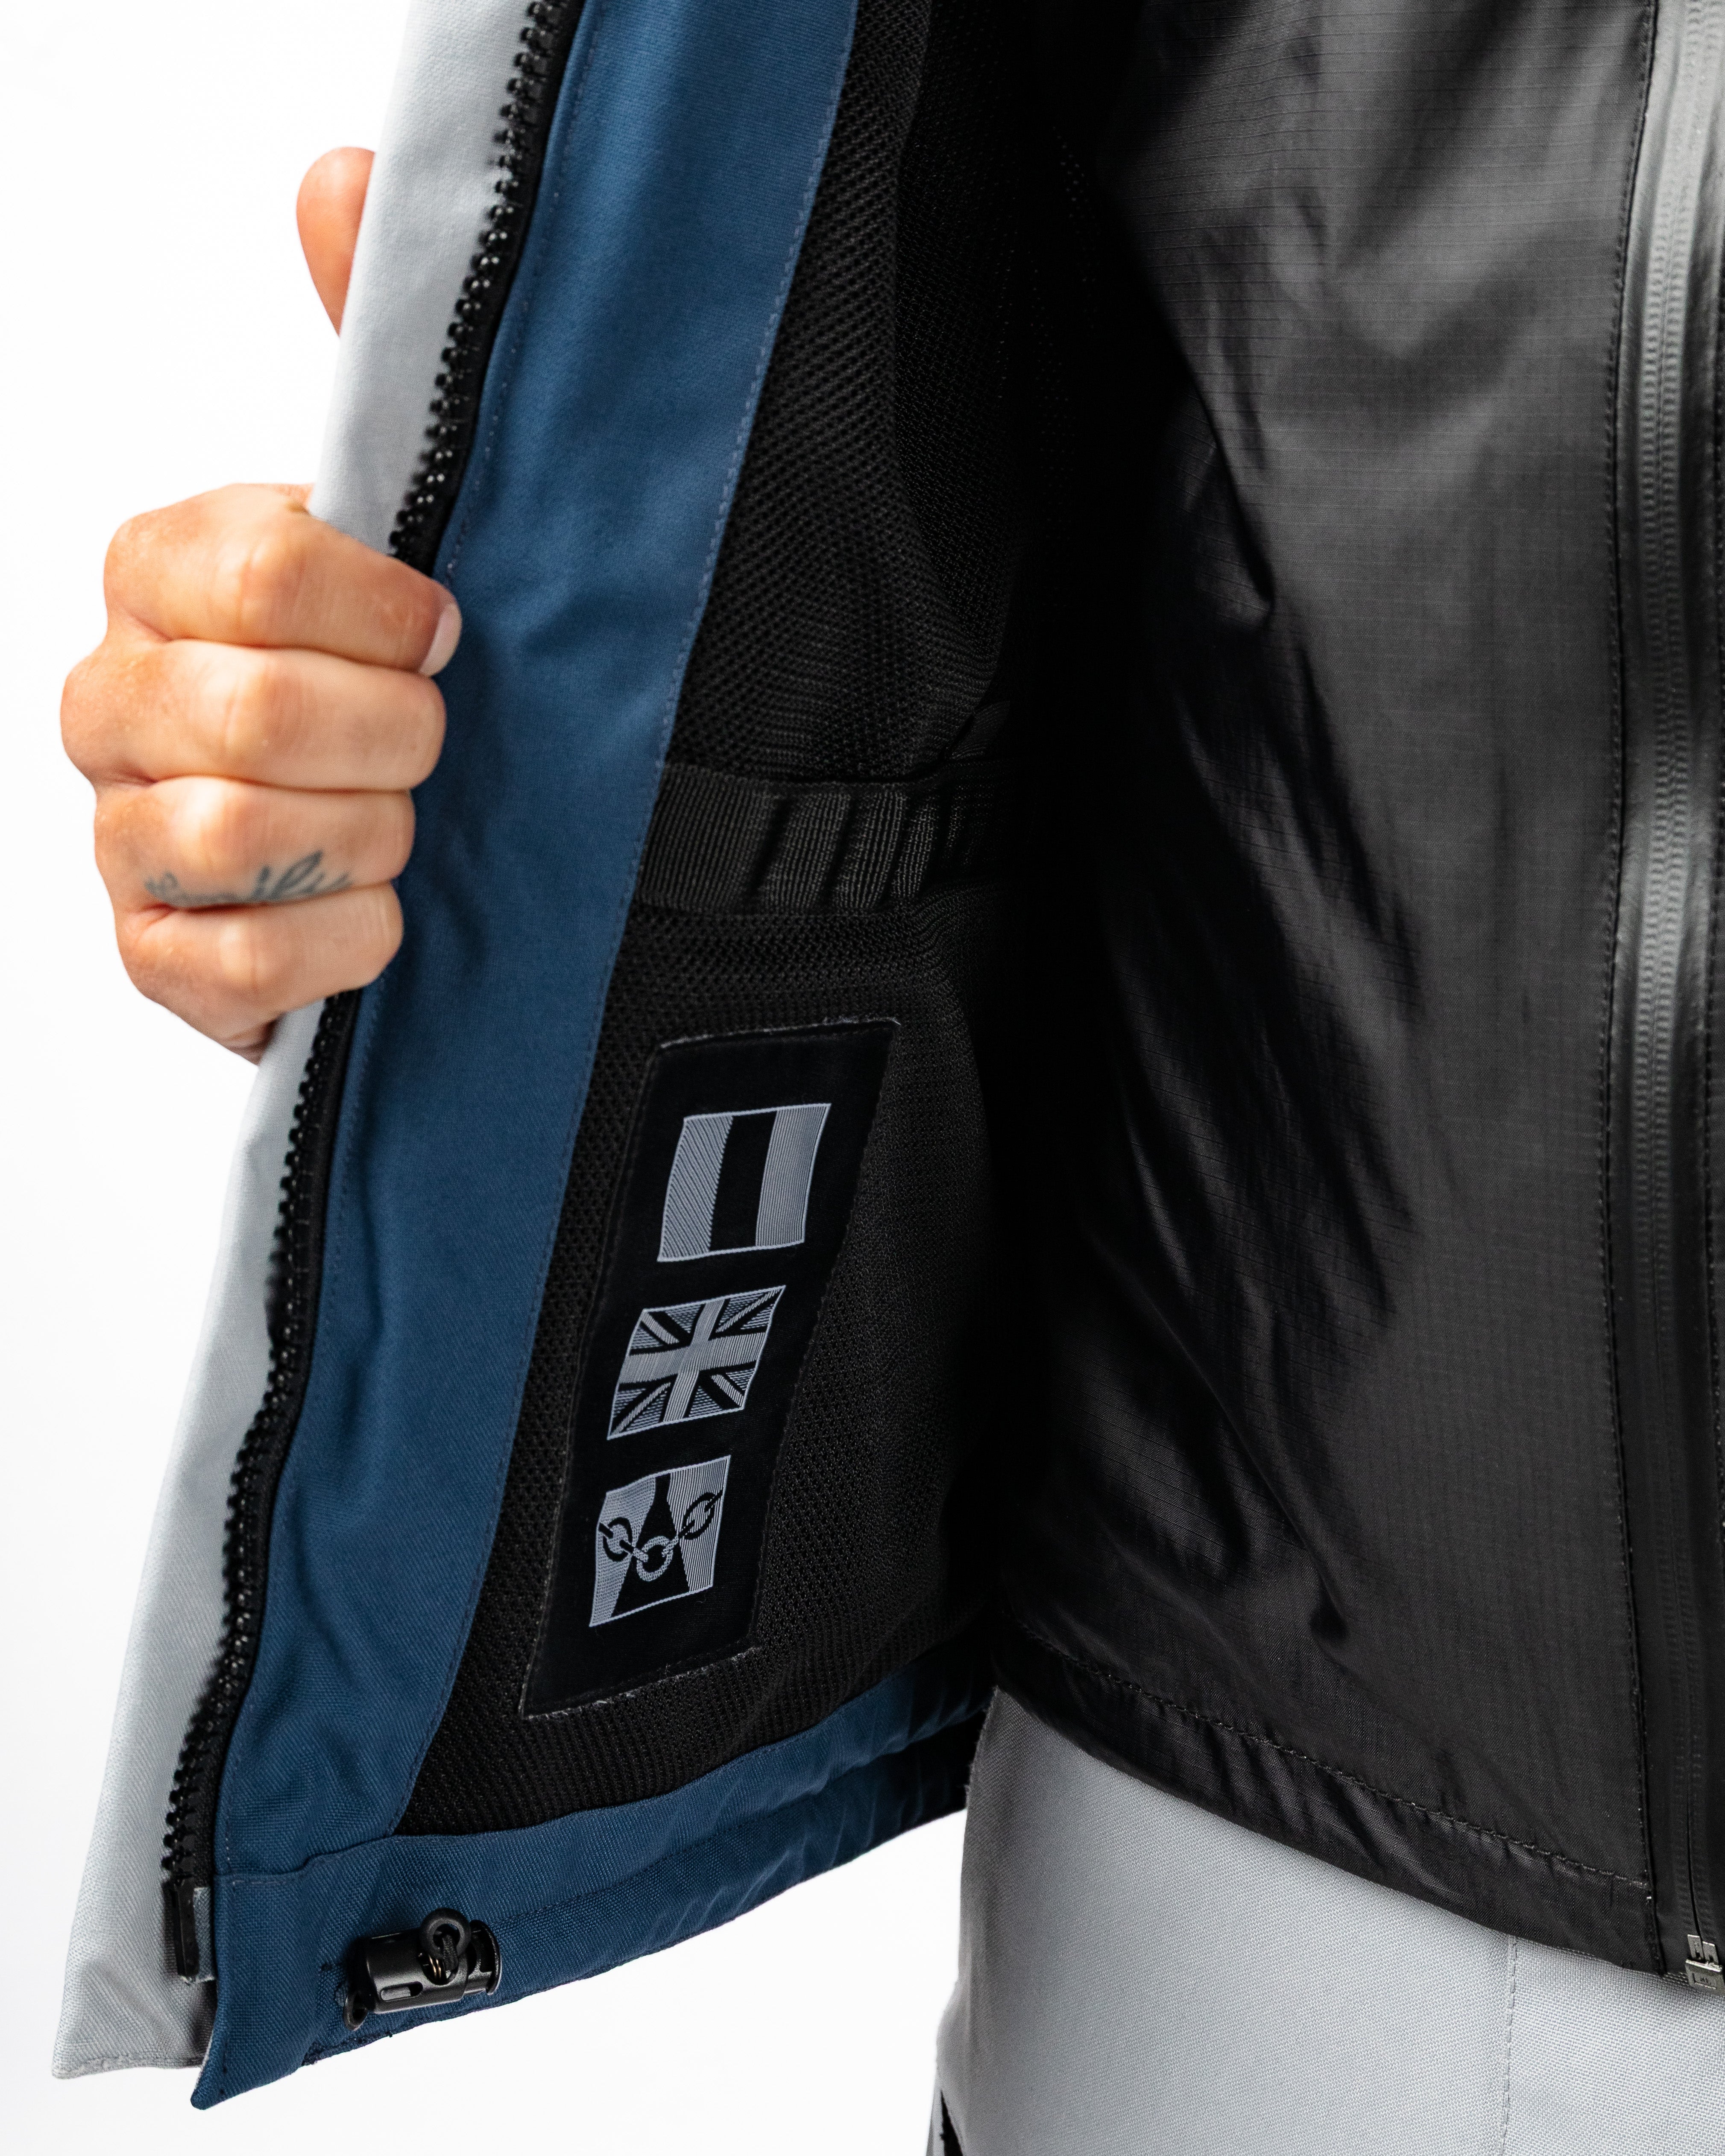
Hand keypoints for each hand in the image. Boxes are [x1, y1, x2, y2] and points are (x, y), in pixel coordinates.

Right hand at [61, 149, 457, 1060]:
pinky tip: (382, 918)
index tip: (450, 630)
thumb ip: (379, 371)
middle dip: (389, 736)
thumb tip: (342, 181)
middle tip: (440, 742)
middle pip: (248, 711)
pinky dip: (341, 944)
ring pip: (231, 838)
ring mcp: (126, 840)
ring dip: (369, 836)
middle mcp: (120, 703)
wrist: (426, 856)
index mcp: (166, 579)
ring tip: (410, 826)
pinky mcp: (159, 962)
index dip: (378, 612)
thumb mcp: (414, 528)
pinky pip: (232, 963)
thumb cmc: (406, 688)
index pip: (248, 570)